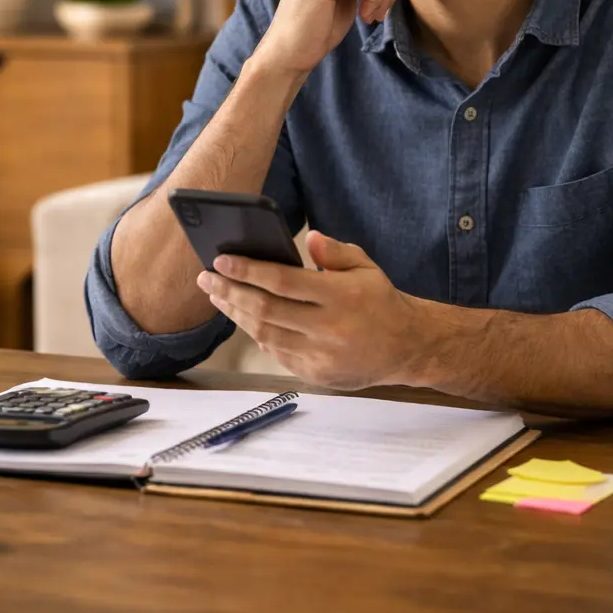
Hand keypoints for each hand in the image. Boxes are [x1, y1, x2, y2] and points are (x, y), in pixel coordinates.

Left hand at [197, 230, 429, 389]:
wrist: (406, 348)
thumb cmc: (380, 301)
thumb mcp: (366, 268)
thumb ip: (335, 253)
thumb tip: (309, 238)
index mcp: (341, 296)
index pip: (283, 281)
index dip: (247, 271)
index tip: (221, 260)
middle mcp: (329, 328)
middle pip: (265, 310)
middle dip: (230, 292)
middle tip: (206, 279)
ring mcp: (320, 355)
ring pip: (265, 334)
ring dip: (236, 314)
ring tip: (218, 296)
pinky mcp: (315, 374)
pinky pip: (277, 352)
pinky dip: (257, 334)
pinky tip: (243, 317)